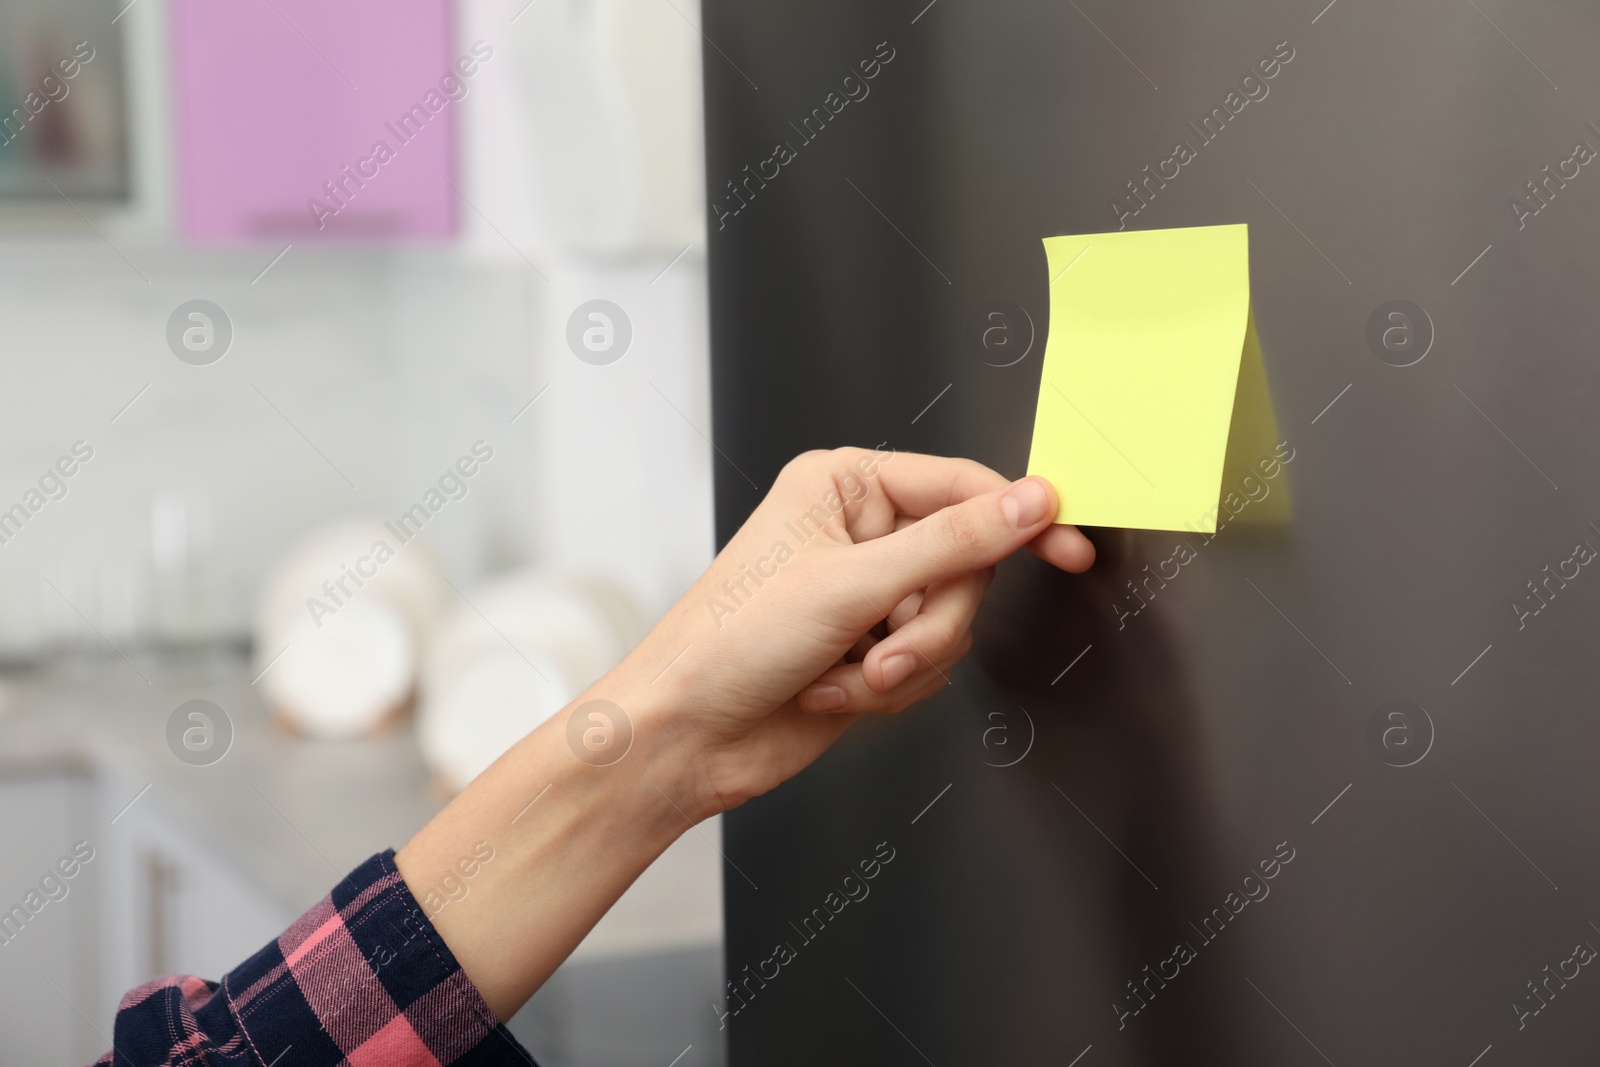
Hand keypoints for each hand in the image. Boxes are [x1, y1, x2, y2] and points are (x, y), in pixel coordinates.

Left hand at [400, 448, 1093, 1021]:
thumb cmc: (730, 642)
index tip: (1069, 545)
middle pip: (965, 564)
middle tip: (888, 646)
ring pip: (951, 622)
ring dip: (905, 662)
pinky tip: (833, 691)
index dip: (1017, 517)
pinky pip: (927, 664)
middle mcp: (857, 533)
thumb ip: (955, 543)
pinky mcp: (868, 649)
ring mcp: (864, 594)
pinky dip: (887, 689)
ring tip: (848, 673)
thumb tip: (1031, 502)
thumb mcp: (852, 584)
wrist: (686, 737)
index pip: (961, 485)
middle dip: (930, 620)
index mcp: (843, 486)